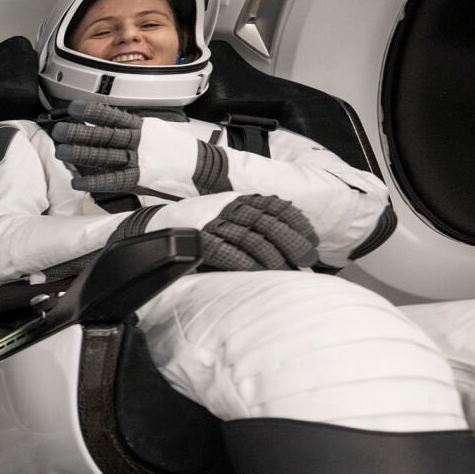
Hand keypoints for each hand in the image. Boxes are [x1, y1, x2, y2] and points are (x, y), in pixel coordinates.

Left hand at [49, 101, 203, 195]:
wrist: (206, 169)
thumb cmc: (181, 153)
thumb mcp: (159, 132)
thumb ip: (136, 130)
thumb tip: (113, 126)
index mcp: (143, 127)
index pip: (112, 116)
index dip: (91, 111)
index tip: (73, 108)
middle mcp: (139, 141)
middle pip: (103, 134)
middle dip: (78, 132)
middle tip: (58, 131)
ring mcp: (140, 159)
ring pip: (104, 154)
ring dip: (80, 152)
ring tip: (61, 151)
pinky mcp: (142, 179)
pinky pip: (113, 179)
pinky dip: (94, 179)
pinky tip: (78, 180)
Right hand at [195, 194, 319, 270]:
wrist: (161, 225)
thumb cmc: (205, 225)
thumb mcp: (231, 213)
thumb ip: (256, 220)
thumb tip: (294, 242)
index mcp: (240, 200)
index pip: (276, 207)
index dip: (297, 223)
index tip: (313, 240)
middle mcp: (229, 208)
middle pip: (268, 223)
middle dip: (292, 241)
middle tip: (307, 259)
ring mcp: (214, 224)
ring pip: (251, 238)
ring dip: (273, 257)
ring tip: (288, 271)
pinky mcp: (200, 241)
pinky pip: (227, 252)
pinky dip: (246, 263)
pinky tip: (260, 274)